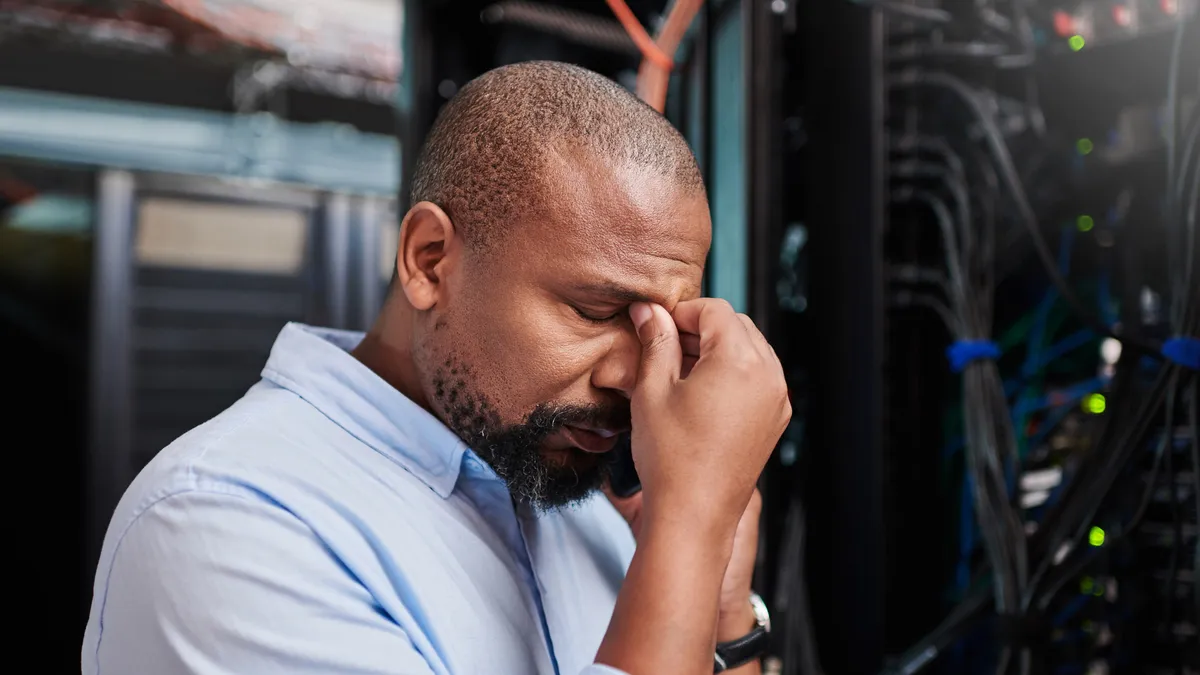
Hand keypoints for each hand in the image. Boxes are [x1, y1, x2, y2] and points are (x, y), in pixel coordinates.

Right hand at [593, 300, 785, 674]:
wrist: (693, 515)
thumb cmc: (670, 456)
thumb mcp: (652, 389)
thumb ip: (654, 341)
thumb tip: (649, 310)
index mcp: (741, 361)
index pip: (714, 310)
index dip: (681, 312)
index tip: (655, 326)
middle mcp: (769, 376)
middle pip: (736, 326)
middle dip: (700, 329)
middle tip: (664, 347)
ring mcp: (777, 400)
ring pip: (750, 350)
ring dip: (717, 349)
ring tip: (679, 372)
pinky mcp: (775, 420)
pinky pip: (758, 378)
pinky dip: (732, 374)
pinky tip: (700, 394)